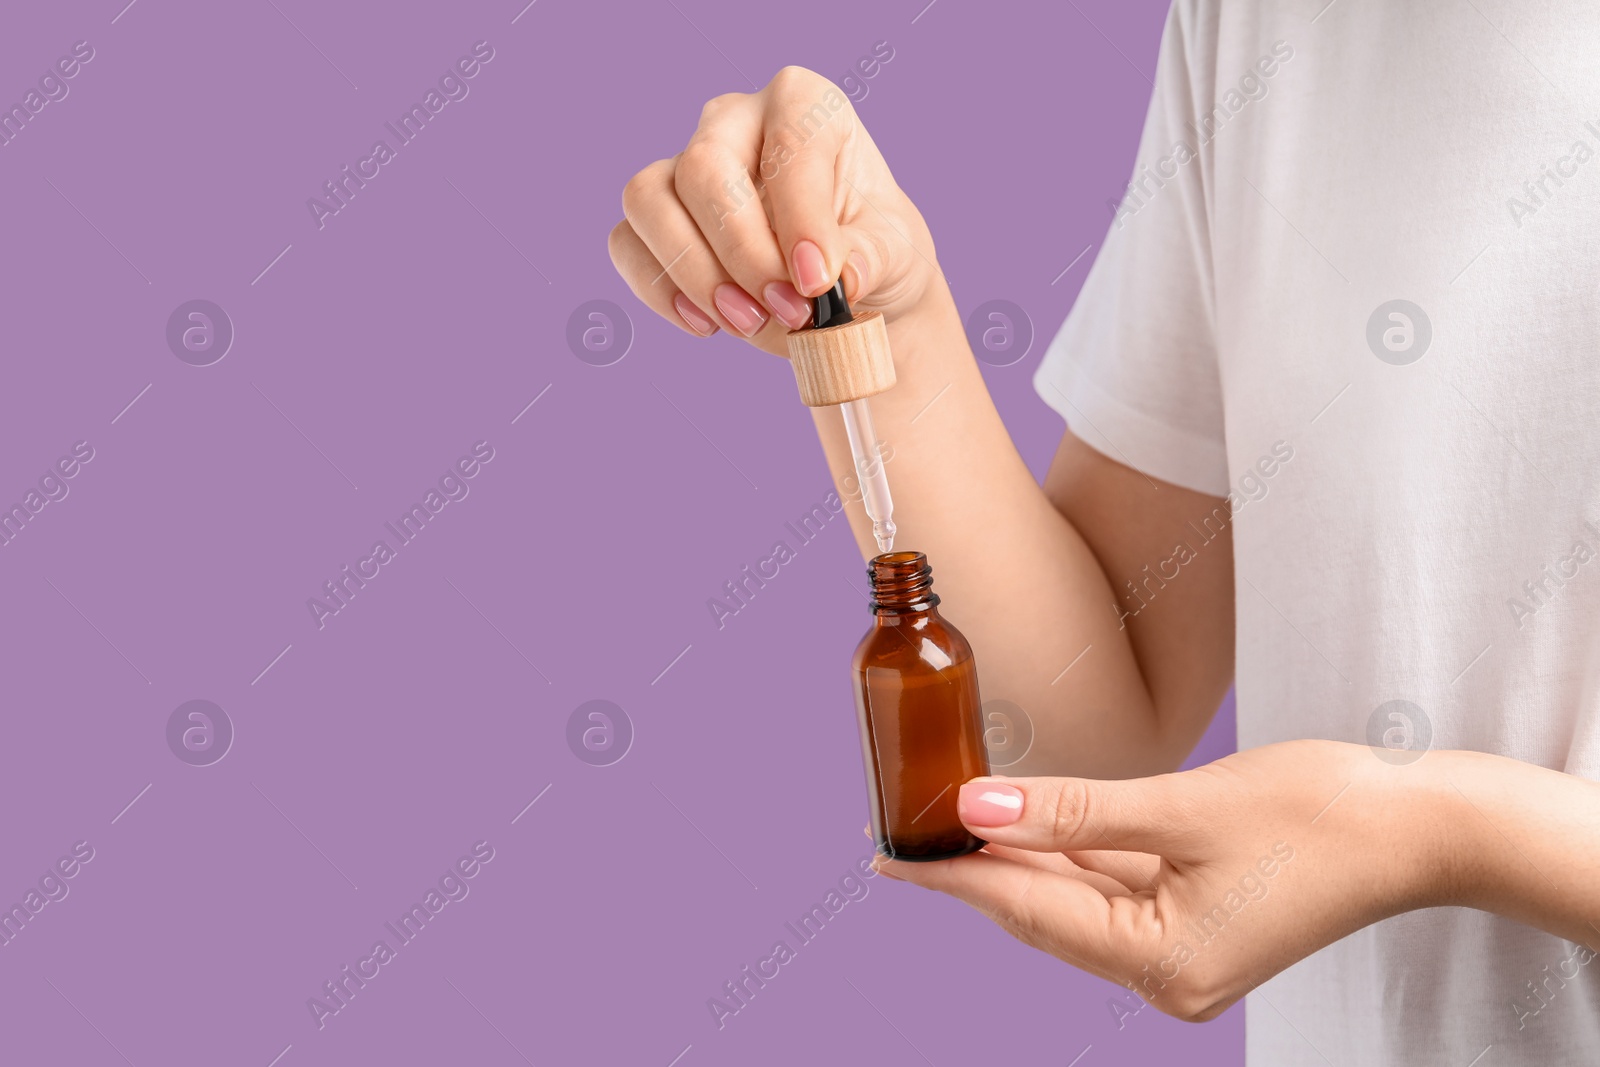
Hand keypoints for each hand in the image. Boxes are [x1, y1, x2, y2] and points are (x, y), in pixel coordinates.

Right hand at [608, 66, 940, 355]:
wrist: (842, 288)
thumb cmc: (868, 251)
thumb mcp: (893, 253)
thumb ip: (868, 259)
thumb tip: (839, 279)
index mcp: (804, 104)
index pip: (788, 144)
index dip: (800, 217)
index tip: (819, 283)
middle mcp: (735, 120)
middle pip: (704, 168)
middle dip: (742, 252)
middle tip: (788, 312)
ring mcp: (684, 166)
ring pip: (649, 199)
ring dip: (693, 271)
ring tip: (746, 323)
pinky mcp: (654, 217)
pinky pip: (627, 244)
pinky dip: (659, 290)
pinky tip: (707, 326)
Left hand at [874, 740, 1455, 1020]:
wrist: (1420, 827)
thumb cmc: (1320, 814)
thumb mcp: (1180, 805)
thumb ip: (1072, 812)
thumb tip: (976, 809)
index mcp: (1161, 961)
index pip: (1026, 909)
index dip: (952, 877)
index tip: (887, 855)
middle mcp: (1165, 975)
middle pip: (1045, 911)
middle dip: (979, 865)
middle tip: (909, 823)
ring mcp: (1182, 954)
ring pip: (1074, 899)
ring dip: (1021, 857)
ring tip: (954, 814)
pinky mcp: (1197, 925)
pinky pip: (1113, 891)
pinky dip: (1070, 856)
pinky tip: (1030, 822)